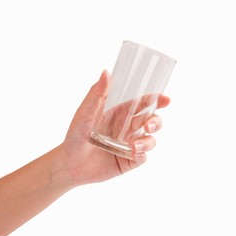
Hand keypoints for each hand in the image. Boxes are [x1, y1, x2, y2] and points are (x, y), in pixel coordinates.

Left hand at [59, 70, 169, 185]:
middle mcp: (127, 129)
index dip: (156, 100)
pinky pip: (142, 158)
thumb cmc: (75, 135)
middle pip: (152, 121)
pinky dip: (142, 155)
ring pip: (150, 140)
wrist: (69, 163)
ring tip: (134, 146)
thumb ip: (96, 94)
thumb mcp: (85, 112)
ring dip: (148, 141)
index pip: (143, 104)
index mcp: (120, 114)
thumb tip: (106, 71)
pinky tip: (134, 153)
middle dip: (156, 122)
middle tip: (148, 125)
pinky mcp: (127, 161)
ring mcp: (129, 145)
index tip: (166, 99)